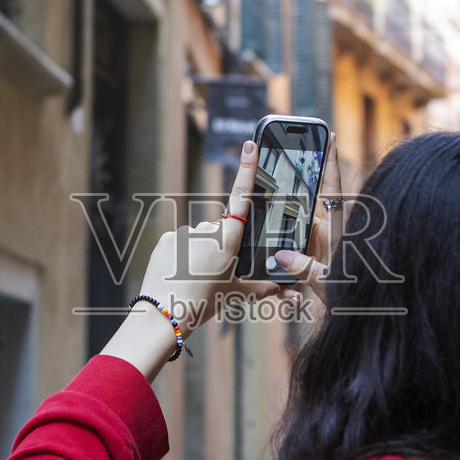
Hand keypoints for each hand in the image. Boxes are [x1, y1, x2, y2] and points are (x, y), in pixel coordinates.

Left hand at [102, 140, 281, 379]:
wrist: (164, 314)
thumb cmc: (204, 304)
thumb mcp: (238, 295)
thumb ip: (267, 289)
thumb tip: (294, 295)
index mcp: (228, 240)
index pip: (241, 197)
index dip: (247, 169)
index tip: (250, 145)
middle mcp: (207, 230)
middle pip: (221, 230)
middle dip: (222, 245)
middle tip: (215, 272)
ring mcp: (185, 233)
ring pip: (200, 238)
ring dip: (201, 252)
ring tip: (195, 278)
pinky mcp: (167, 239)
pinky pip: (181, 243)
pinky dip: (183, 256)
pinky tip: (180, 274)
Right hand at [270, 132, 340, 302]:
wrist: (364, 309)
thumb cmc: (351, 295)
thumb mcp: (326, 281)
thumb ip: (304, 267)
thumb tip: (281, 255)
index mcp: (336, 230)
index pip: (331, 188)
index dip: (330, 162)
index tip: (330, 137)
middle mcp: (332, 230)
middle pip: (317, 194)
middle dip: (306, 173)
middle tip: (294, 148)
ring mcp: (327, 239)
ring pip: (308, 213)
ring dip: (294, 200)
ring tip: (276, 180)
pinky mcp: (322, 250)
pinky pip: (304, 231)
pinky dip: (292, 224)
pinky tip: (276, 220)